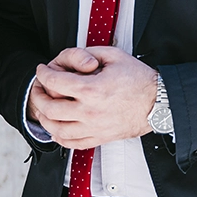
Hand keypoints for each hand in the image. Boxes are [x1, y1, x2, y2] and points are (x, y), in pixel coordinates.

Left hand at [29, 46, 156, 148]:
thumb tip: (71, 59)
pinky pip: (71, 143)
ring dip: (44, 118)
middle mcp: (90, 112)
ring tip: (43, 108)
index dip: (43, 74)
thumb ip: (88, 53)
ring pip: (56, 129)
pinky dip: (58, 137)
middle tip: (38, 88)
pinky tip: (56, 128)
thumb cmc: (140, 80)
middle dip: (38, 96)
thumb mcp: (114, 56)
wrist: (158, 102)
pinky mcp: (99, 138)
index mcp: (92, 90)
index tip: (42, 70)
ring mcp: (94, 128)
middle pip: (50, 108)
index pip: (55, 82)